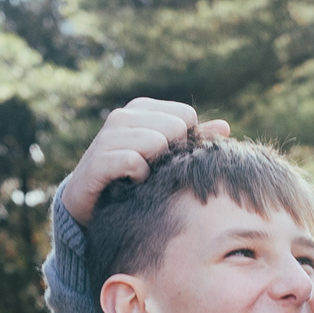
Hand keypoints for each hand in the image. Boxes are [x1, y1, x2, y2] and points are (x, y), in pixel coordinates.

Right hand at [60, 98, 228, 223]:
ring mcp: (108, 135)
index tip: (169, 159)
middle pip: (176, 127)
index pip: (186, 115)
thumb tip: (225, 127)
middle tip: (155, 170)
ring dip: (155, 167)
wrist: (88, 203)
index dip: (186, 142)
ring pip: (157, 142)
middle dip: (172, 154)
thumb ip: (192, 140)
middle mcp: (123, 116)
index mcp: (141, 109)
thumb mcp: (163, 156)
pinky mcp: (98, 159)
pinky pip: (134, 162)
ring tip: (142, 177)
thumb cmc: (132, 177)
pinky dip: (138, 178)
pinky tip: (131, 184)